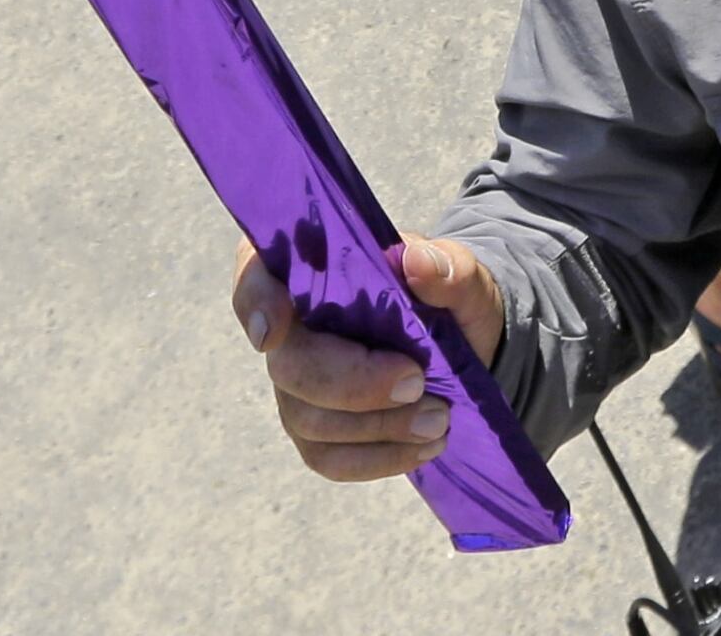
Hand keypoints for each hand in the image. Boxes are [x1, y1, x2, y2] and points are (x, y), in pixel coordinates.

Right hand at [233, 233, 501, 483]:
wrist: (464, 345)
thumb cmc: (447, 296)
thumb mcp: (461, 273)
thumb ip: (445, 265)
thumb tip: (416, 262)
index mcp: (310, 264)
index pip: (256, 273)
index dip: (256, 302)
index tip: (273, 332)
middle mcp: (290, 325)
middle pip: (288, 365)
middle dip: (352, 383)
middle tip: (416, 382)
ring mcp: (297, 383)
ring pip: (308, 419)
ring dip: (376, 426)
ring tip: (438, 419)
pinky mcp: (316, 430)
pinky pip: (327, 457)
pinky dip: (377, 458)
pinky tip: (421, 447)